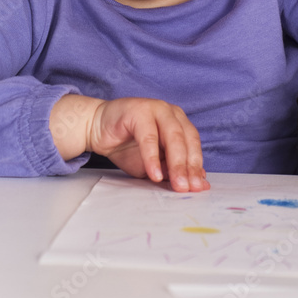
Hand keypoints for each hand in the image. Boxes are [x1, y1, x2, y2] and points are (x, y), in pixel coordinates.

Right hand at [50, 94, 208, 191]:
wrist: (97, 129)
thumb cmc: (126, 146)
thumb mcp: (153, 163)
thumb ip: (171, 170)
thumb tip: (197, 182)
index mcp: (179, 122)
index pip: (193, 145)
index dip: (197, 166)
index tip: (199, 187)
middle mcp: (171, 113)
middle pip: (187, 140)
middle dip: (189, 167)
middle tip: (190, 188)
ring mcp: (156, 109)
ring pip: (172, 136)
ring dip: (176, 163)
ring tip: (178, 184)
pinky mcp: (139, 111)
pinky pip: (149, 137)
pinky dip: (153, 157)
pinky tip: (154, 173)